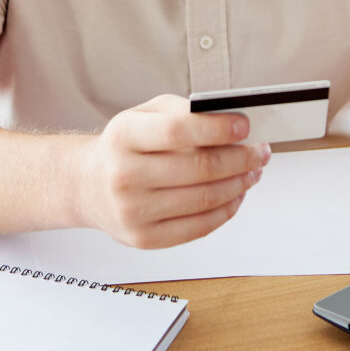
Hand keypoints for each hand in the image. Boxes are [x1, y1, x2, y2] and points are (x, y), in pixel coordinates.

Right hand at [73, 94, 270, 248]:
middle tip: (261, 151)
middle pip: (198, 168)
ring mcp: (133, 211)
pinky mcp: (144, 238)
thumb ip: (183, 112)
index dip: (217, 129)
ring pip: (204, 199)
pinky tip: (236, 195)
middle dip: (240, 159)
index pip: (177, 131)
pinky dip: (226, 210)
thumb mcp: (144, 114)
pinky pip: (199, 227)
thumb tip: (230, 121)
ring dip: (239, 184)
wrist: (88, 185)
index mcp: (123, 136)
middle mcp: (124, 175)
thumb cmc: (125, 146)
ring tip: (253, 171)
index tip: (245, 127)